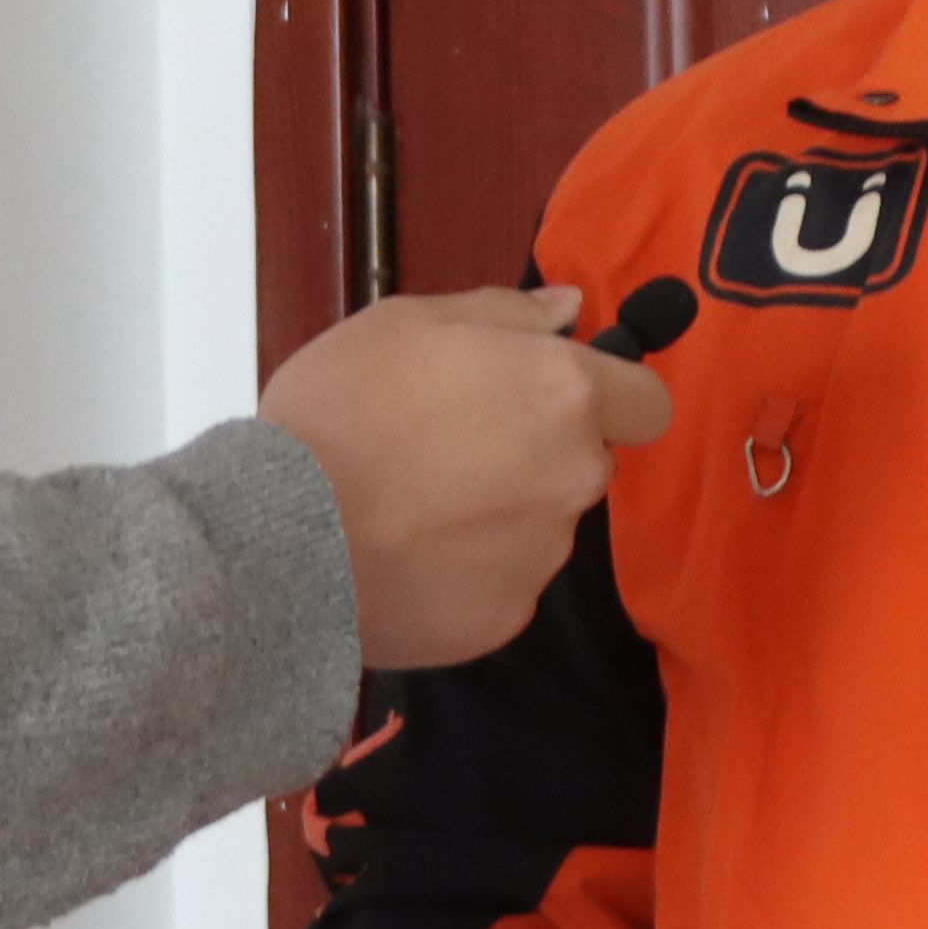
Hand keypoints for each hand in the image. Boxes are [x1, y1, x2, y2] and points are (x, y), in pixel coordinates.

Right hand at [261, 285, 669, 669]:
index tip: (549, 397)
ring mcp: (545, 555)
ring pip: (541, 524)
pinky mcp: (508, 619)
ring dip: (499, 513)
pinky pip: (502, 582)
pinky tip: (407, 558)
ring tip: (413, 507)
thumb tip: (571, 309)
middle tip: (449, 446)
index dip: (609, 396)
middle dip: (538, 453)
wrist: (280, 538)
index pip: (647, 402)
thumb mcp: (406, 323)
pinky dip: (468, 571)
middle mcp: (575, 476)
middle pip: (585, 462)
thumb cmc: (341, 408)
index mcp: (563, 394)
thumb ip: (504, 313)